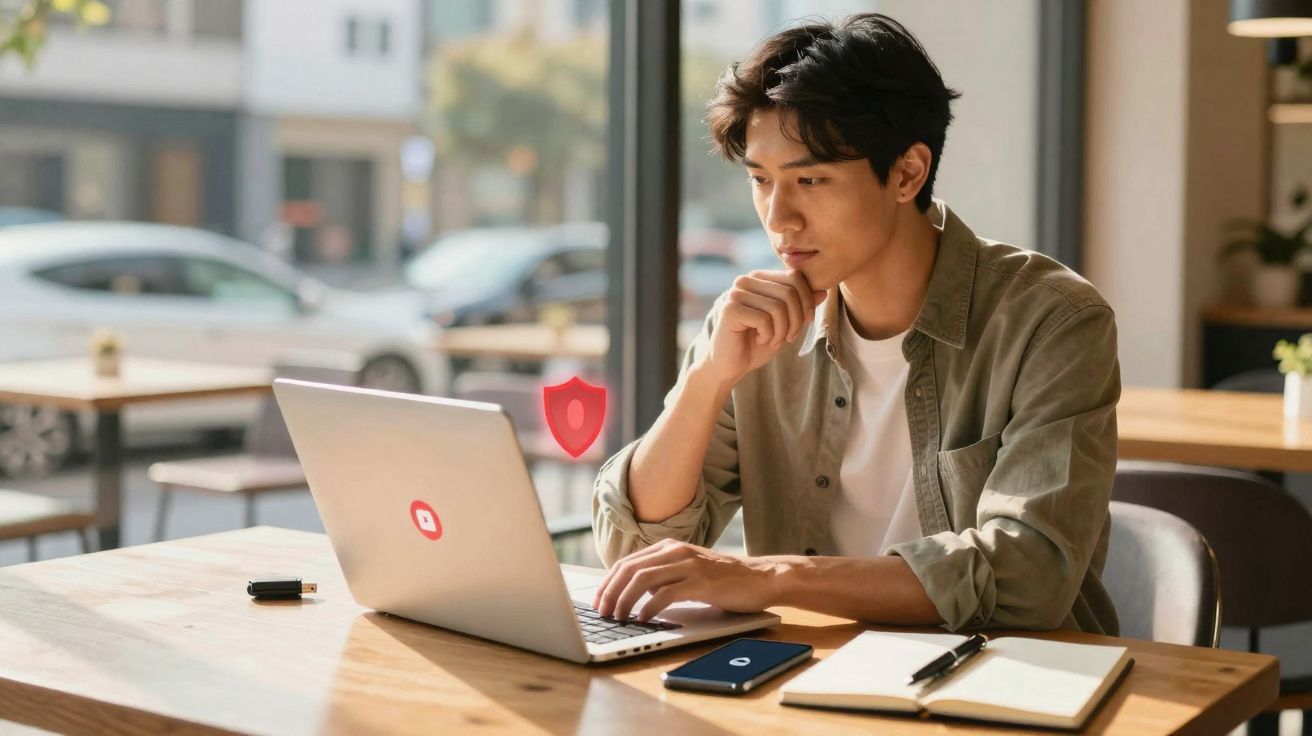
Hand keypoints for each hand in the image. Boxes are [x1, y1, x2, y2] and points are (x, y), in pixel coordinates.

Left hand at [591, 538, 782, 621]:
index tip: (598, 601)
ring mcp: (689, 565)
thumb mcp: (690, 571)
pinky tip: (642, 618)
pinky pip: (666, 593)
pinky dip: (649, 607)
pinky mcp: (701, 582)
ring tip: (618, 617)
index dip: (608, 582)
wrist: (762, 577)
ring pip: (643, 579)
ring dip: (624, 600)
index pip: (628, 562)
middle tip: (602, 612)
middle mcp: (676, 551)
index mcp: (670, 547)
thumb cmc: (726, 579)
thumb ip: (665, 576)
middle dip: (610, 592)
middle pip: (629, 569)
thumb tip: (637, 593)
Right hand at [700, 269, 826, 386]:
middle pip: (789, 292)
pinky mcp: (730, 310)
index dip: (807, 301)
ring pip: (778, 307)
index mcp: (760, 278)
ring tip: (774, 341)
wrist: (730, 365)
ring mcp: (736, 293)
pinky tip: (760, 341)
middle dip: (796, 320)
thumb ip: (802, 306)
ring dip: (783, 331)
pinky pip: (764, 319)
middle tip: (789, 338)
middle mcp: (746, 280)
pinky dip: (769, 336)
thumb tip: (823, 291)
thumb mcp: (786, 324)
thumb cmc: (757, 343)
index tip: (805, 323)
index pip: (795, 277)